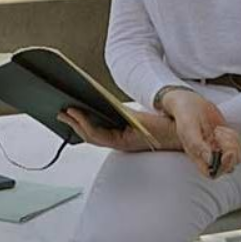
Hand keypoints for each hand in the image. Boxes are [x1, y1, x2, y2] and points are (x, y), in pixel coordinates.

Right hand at [57, 108, 179, 152]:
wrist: (182, 127)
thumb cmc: (165, 121)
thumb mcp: (135, 112)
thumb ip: (120, 111)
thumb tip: (101, 100)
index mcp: (121, 133)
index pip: (94, 130)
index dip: (78, 122)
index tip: (66, 110)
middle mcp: (119, 139)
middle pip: (88, 134)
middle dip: (72, 124)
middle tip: (58, 112)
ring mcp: (121, 141)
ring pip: (91, 136)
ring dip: (75, 123)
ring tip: (64, 110)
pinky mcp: (125, 141)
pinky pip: (100, 134)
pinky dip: (86, 123)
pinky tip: (77, 112)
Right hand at [160, 91, 240, 178]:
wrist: (190, 102)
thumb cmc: (185, 116)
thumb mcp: (187, 129)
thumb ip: (197, 145)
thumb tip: (210, 160)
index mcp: (198, 156)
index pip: (212, 173)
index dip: (221, 169)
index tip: (225, 155)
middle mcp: (209, 155)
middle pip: (228, 167)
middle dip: (231, 154)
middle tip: (222, 137)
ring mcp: (219, 147)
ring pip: (236, 156)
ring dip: (232, 143)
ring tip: (219, 131)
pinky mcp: (226, 139)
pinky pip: (238, 144)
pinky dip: (234, 136)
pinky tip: (222, 129)